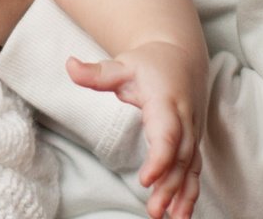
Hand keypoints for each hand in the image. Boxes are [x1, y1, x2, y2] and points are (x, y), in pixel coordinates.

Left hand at [68, 41, 206, 218]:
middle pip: (179, 157)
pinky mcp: (193, 142)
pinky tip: (181, 213)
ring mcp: (192, 133)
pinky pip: (194, 170)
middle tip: (154, 211)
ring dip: (183, 194)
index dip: (159, 158)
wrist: (182, 59)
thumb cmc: (149, 65)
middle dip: (169, 186)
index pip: (166, 134)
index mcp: (166, 102)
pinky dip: (190, 192)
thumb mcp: (121, 65)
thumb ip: (96, 72)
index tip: (145, 180)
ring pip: (190, 167)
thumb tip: (69, 65)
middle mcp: (184, 121)